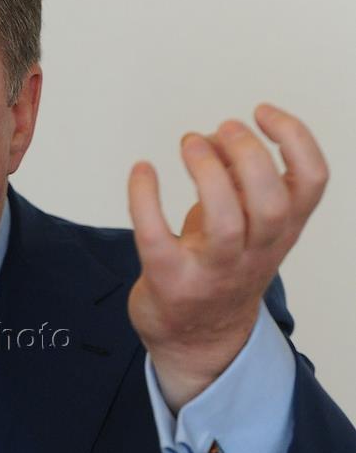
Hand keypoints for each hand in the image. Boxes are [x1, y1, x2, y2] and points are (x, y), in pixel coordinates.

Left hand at [127, 103, 328, 411]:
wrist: (196, 340)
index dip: (296, 138)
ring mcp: (213, 272)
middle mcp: (255, 253)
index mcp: (281, 232)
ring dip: (207, 173)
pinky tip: (141, 171)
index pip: (312, 183)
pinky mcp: (170, 282)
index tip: (262, 112)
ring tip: (189, 143)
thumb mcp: (247, 227)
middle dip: (248, 155)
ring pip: (226, 222)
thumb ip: (242, 184)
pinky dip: (145, 198)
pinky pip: (156, 237)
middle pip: (272, 203)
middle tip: (220, 129)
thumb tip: (220, 137)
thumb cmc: (219, 270)